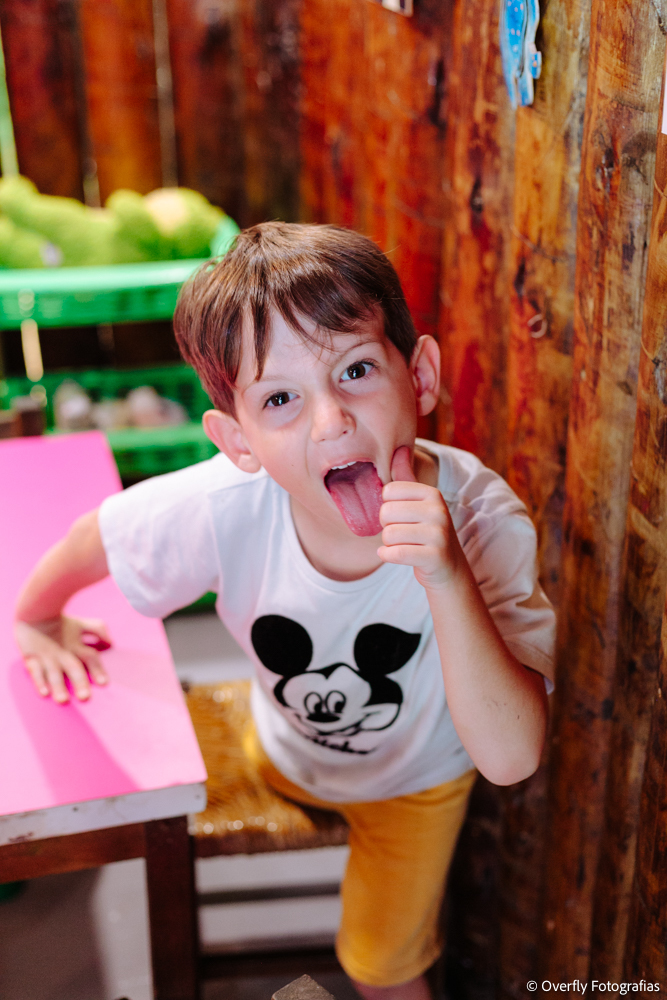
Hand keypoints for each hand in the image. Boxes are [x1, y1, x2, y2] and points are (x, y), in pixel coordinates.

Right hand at [15, 615, 110, 702]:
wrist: (34, 612)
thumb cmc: (61, 622)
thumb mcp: (81, 624)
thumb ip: (98, 630)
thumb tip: (111, 642)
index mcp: (77, 646)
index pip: (90, 658)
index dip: (97, 669)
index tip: (104, 683)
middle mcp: (64, 653)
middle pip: (73, 668)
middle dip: (79, 682)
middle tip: (84, 697)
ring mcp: (48, 657)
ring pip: (54, 673)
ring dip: (58, 686)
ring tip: (63, 700)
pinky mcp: (32, 658)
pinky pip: (35, 671)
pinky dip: (39, 682)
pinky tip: (44, 693)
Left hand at [378, 446, 462, 589]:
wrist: (448, 568)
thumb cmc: (426, 532)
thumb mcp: (420, 503)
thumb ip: (406, 477)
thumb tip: (400, 448)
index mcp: (432, 494)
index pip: (388, 492)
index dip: (388, 507)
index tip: (403, 517)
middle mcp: (438, 510)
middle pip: (385, 513)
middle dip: (387, 527)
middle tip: (404, 534)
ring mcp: (439, 534)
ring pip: (388, 535)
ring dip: (389, 544)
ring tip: (406, 545)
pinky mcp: (434, 556)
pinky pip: (393, 553)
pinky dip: (388, 556)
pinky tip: (397, 556)